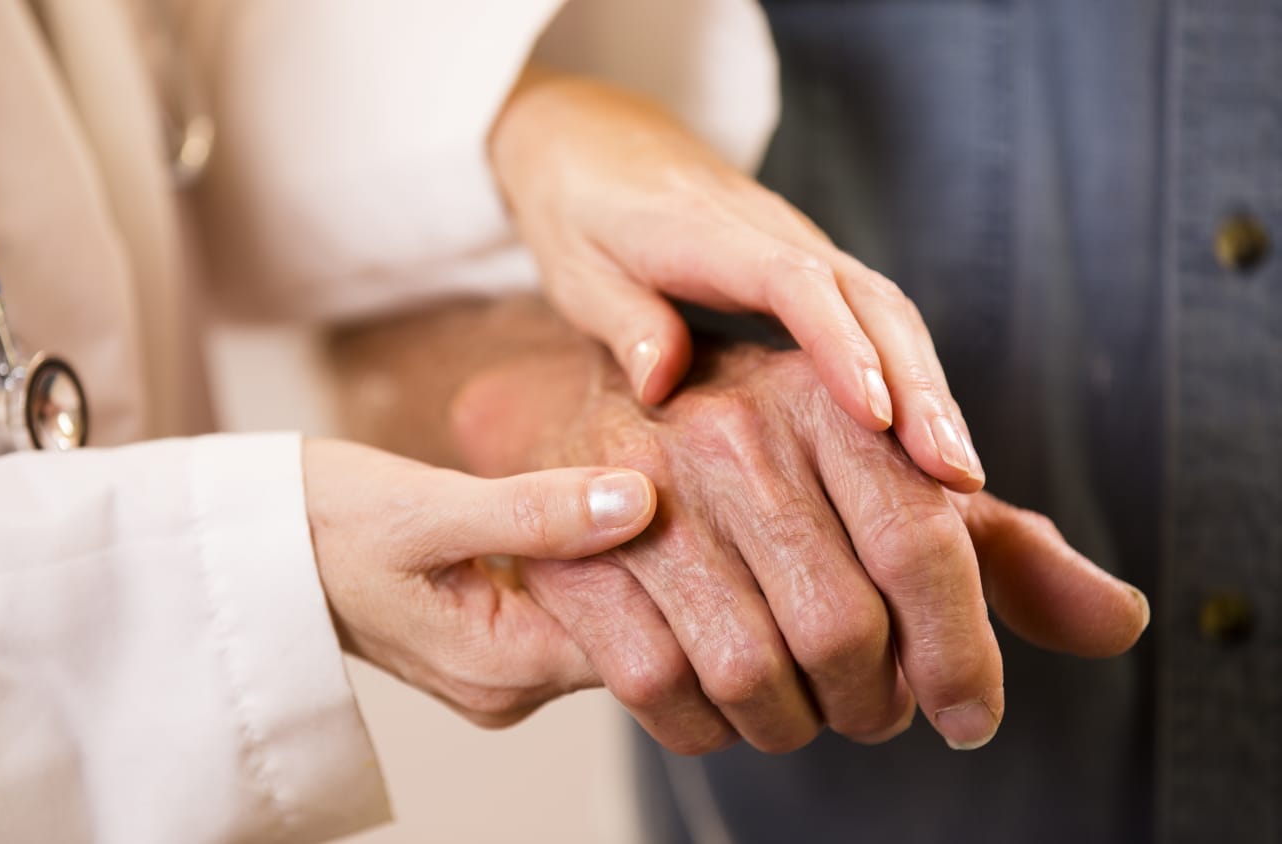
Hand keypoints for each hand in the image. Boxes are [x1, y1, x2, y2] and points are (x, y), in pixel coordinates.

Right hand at [301, 438, 654, 724]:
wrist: (255, 542)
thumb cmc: (325, 521)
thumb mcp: (430, 506)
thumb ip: (536, 510)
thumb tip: (638, 500)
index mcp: (501, 669)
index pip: (636, 641)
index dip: (669, 570)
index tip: (684, 491)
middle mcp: (509, 688)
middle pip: (627, 635)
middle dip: (650, 559)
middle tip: (671, 472)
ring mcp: (500, 671)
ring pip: (600, 619)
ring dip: (617, 555)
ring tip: (637, 479)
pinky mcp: (492, 641)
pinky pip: (564, 607)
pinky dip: (582, 559)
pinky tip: (588, 504)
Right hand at [450, 344, 1147, 752]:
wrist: (600, 419)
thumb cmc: (768, 465)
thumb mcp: (887, 483)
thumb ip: (1001, 553)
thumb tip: (1121, 623)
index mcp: (831, 398)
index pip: (927, 543)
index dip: (965, 654)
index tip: (972, 716)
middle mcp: (735, 428)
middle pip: (842, 627)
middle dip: (877, 706)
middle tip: (878, 713)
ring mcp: (643, 491)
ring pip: (751, 674)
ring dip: (795, 727)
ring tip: (806, 713)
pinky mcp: (576, 555)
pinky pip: (660, 692)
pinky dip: (708, 733)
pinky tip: (728, 714)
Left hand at [490, 70, 984, 492]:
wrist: (598, 145)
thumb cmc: (582, 215)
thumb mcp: (577, 268)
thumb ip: (624, 319)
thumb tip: (662, 381)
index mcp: (712, 235)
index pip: (796, 284)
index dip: (841, 348)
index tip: (878, 417)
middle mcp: (778, 238)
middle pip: (872, 303)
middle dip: (921, 388)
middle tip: (955, 473)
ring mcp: (804, 253)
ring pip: (889, 316)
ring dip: (931, 392)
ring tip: (962, 480)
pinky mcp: (814, 274)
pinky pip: (876, 323)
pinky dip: (910, 381)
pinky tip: (927, 450)